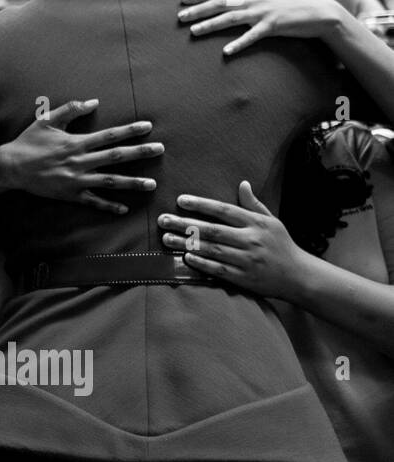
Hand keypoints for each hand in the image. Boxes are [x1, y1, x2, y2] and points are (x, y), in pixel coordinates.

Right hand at [0, 99, 161, 214]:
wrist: (10, 167)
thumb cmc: (29, 142)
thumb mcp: (47, 120)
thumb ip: (71, 109)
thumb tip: (94, 102)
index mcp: (76, 142)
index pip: (109, 135)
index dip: (129, 130)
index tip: (147, 126)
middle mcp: (79, 161)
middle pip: (116, 157)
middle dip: (140, 153)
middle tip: (160, 150)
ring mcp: (76, 180)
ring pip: (110, 181)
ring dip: (132, 182)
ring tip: (151, 184)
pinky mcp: (70, 194)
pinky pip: (92, 201)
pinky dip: (108, 205)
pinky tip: (123, 208)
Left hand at [157, 181, 309, 298]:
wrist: (300, 276)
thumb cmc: (282, 245)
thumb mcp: (272, 221)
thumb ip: (253, 204)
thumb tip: (242, 183)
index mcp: (256, 223)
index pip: (224, 210)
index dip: (201, 204)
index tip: (181, 200)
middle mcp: (251, 240)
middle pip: (212, 230)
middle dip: (185, 224)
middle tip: (163, 219)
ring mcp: (247, 260)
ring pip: (212, 250)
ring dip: (187, 244)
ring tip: (166, 238)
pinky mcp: (244, 278)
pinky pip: (219, 269)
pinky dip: (201, 263)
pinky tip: (185, 257)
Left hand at [178, 0, 345, 54]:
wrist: (319, 12)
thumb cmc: (291, 2)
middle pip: (221, 2)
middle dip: (198, 9)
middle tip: (180, 16)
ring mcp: (263, 11)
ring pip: (231, 18)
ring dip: (211, 25)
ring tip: (193, 31)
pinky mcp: (274, 25)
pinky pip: (253, 35)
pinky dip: (239, 43)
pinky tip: (226, 52)